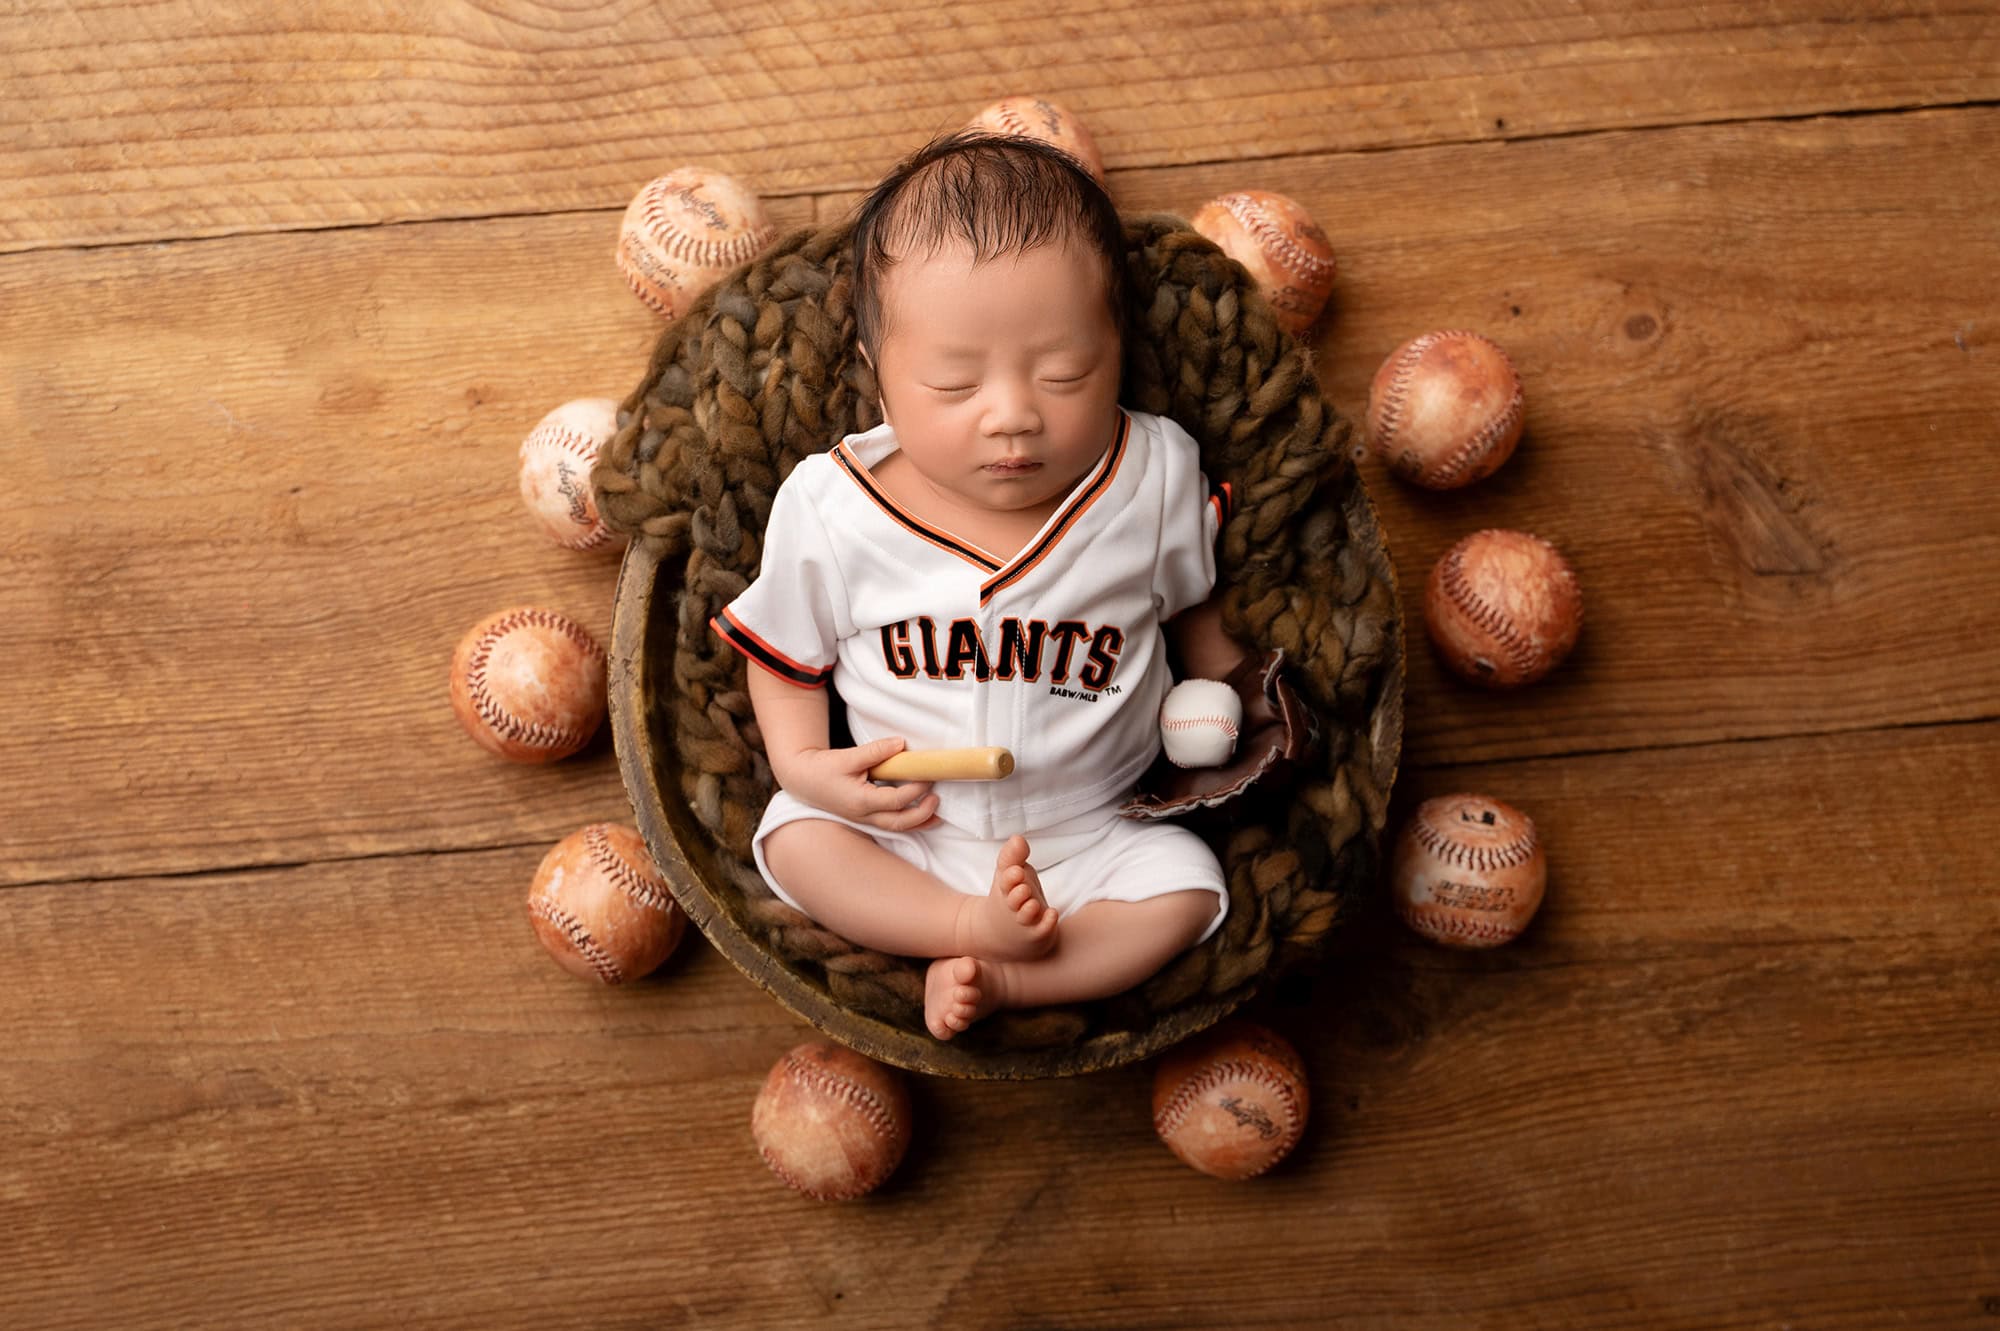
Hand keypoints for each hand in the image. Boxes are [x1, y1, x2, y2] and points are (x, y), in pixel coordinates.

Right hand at [775, 736, 941, 831]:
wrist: (803, 780)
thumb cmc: (823, 769)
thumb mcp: (848, 756)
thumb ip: (876, 751)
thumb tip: (901, 743)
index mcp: (860, 801)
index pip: (896, 800)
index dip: (916, 789)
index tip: (927, 774)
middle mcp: (864, 815)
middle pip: (900, 822)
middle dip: (923, 812)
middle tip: (936, 795)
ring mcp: (865, 820)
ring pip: (897, 828)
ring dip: (920, 823)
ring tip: (939, 814)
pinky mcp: (866, 818)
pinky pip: (892, 825)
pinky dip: (910, 823)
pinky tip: (924, 817)